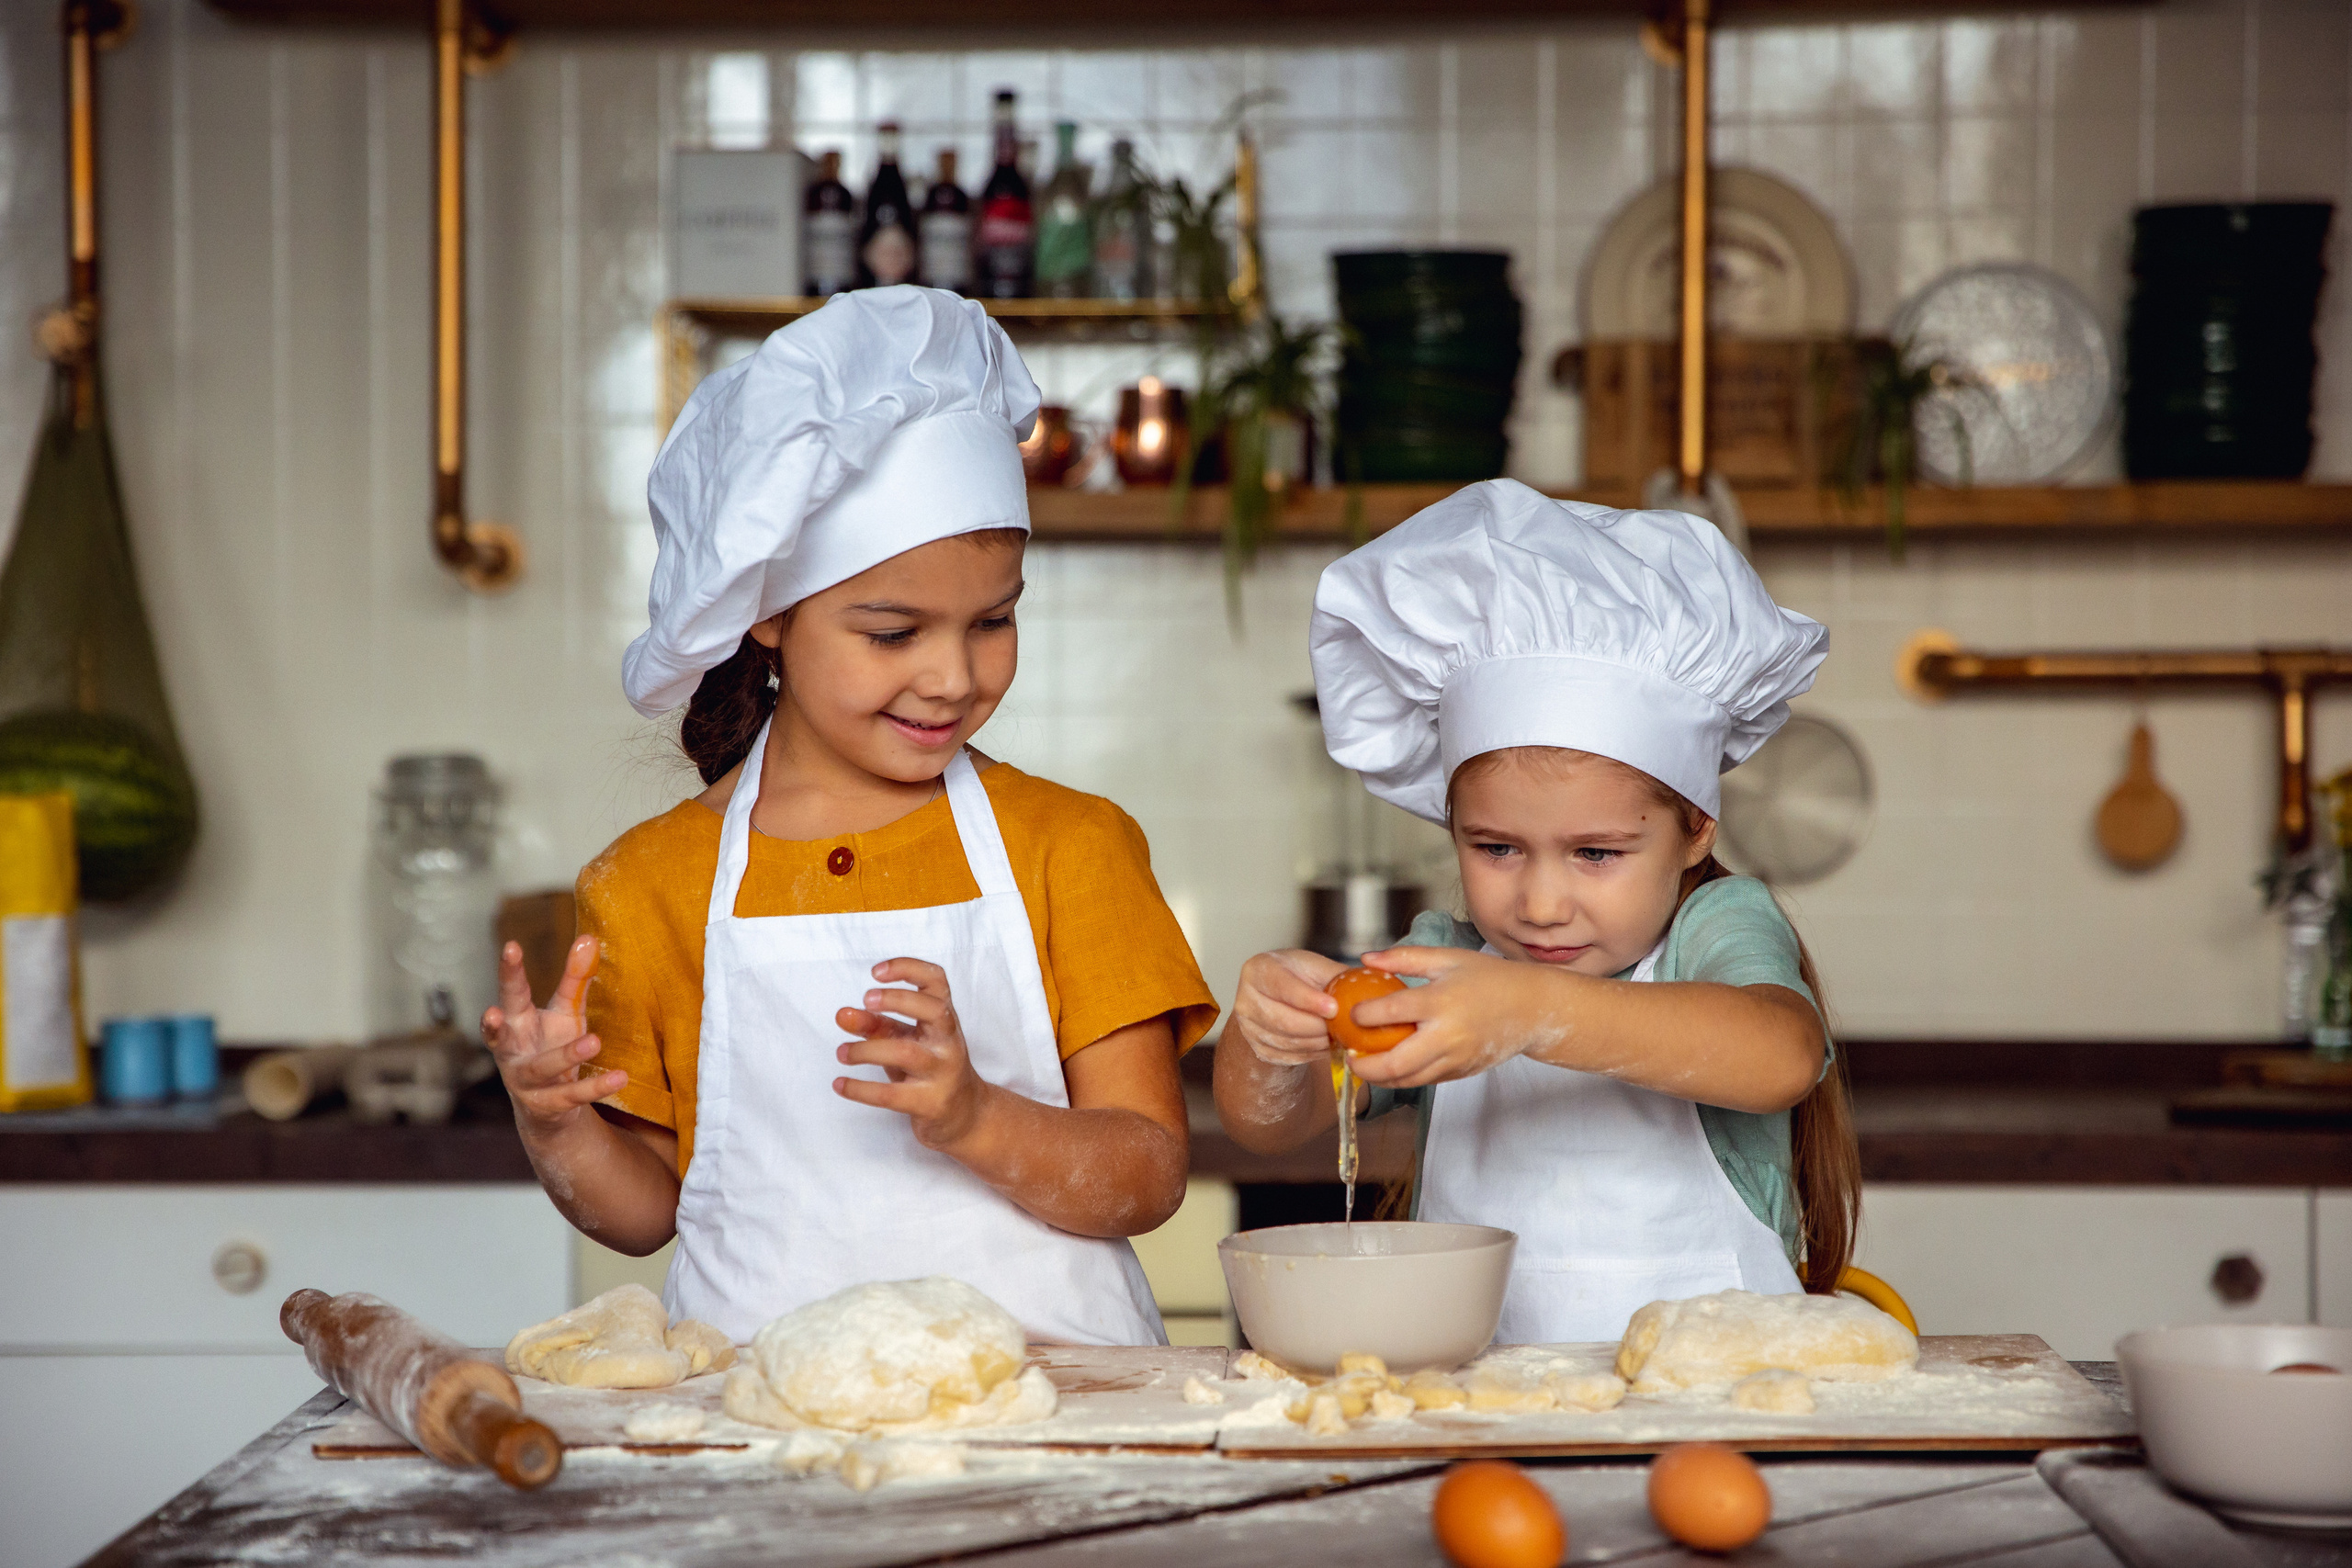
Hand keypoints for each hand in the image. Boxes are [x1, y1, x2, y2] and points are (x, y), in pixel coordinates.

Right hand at [482, 936, 625, 1138]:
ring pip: (540, 1068)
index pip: (511, 993)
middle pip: (501, 1036)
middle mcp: (512, 1051)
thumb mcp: (566, 1012)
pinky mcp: (545, 1106)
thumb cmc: (552, 1045)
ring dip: (566, 1055)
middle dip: (495, 1025)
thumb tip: (589, 937)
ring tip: (595, 1041)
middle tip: (495, 1009)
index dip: (509, 971)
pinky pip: (570, 1096)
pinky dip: (594, 1087)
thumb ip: (575, 978)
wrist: (549, 1108)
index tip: (511, 947)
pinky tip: (620, 1077)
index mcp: (517, 1022)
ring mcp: (524, 1082)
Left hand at [834, 958, 990, 1148]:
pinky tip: (840, 1084)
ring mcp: (943, 1072)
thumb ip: (875, 1025)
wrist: (965, 1114)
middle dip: (897, 1000)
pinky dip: (861, 1089)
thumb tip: (842, 1015)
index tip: (876, 972)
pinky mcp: (930, 1103)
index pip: (936, 981)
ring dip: (867, 1049)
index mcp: (944, 1019)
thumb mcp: (906, 1040)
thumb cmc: (929, 1068)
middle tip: (865, 1000)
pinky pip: (892, 1095)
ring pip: (906, 1053)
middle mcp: (949, 1041)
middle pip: (933, 1010)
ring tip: (842, 1052)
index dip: (908, 968)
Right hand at [1229, 948, 1347, 1066]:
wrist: (1275, 998)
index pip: (1282, 987)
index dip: (1308, 999)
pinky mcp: (1257, 1048)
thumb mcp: (1316, 967)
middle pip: (1284, 1020)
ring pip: (1287, 1042)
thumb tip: (1372, 986)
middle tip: (1343, 1027)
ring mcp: (1248, 1027)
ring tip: (1338, 1035)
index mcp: (1258, 969)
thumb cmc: (1299, 977)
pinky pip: (1288, 1057)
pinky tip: (1325, 1044)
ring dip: (1318, 1042)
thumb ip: (1338, 976)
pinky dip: (1312, 1053)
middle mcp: (1245, 998)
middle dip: (1318, 1027)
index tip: (1333, 1008)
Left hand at [1346, 946, 1576, 1088]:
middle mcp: (1447, 1035)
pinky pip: (1425, 1082)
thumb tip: (1365, 959)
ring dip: (1379, 1078)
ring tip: (1363, 1065)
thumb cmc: (1489, 978)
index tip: (1350, 1012)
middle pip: (1394, 1062)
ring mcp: (1455, 1058)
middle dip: (1363, 1064)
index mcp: (1440, 1001)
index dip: (1362, 1014)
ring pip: (1407, 1080)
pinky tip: (1389, 1067)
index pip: (1390, 1012)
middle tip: (1348, 1054)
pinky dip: (1402, 1079)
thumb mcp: (1447, 958)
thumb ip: (1405, 957)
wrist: (1531, 1009)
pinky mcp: (1461, 1072)